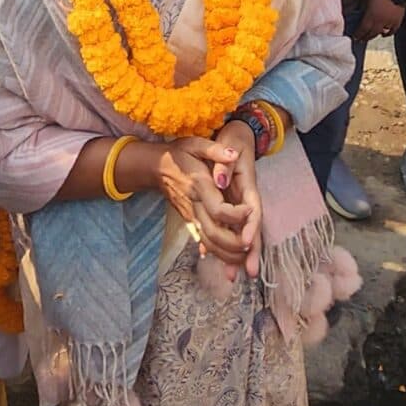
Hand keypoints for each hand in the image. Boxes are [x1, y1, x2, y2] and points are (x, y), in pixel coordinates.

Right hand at [153, 140, 253, 268]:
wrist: (155, 167)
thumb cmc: (179, 154)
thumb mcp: (196, 144)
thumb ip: (216, 150)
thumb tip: (233, 154)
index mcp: (198, 186)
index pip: (218, 209)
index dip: (236, 215)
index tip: (248, 211)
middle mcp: (194, 204)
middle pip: (213, 232)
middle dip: (233, 243)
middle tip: (251, 244)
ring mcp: (190, 215)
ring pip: (208, 241)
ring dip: (226, 254)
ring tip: (245, 257)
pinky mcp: (189, 220)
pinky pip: (202, 240)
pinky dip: (215, 253)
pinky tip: (228, 261)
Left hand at [203, 128, 265, 272]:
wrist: (239, 133)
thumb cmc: (234, 138)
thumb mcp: (228, 143)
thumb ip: (223, 161)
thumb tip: (220, 175)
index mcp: (248, 185)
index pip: (253, 210)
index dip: (251, 227)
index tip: (246, 243)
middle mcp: (246, 198)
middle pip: (252, 228)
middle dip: (252, 251)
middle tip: (251, 273)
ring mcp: (240, 203)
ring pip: (242, 233)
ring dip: (238, 254)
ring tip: (233, 276)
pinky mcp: (232, 205)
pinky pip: (232, 229)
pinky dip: (227, 245)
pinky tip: (221, 262)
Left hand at [356, 0, 405, 40]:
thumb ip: (362, 8)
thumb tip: (357, 14)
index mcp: (370, 16)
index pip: (362, 30)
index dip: (358, 34)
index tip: (354, 37)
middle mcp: (380, 22)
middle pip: (371, 33)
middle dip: (365, 37)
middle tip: (361, 40)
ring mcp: (389, 22)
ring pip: (381, 33)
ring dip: (375, 35)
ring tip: (370, 37)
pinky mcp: (397, 19)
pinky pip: (392, 30)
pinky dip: (388, 33)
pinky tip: (384, 34)